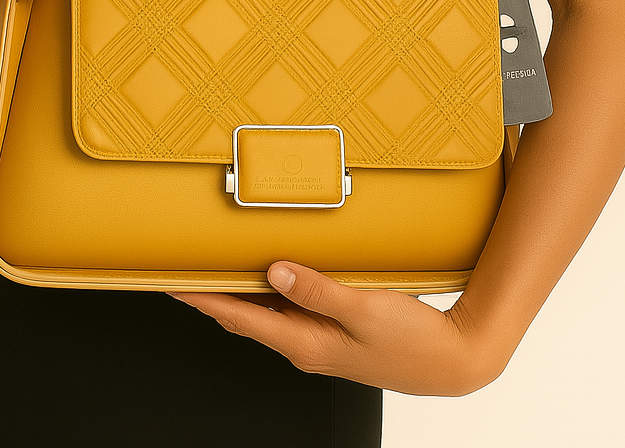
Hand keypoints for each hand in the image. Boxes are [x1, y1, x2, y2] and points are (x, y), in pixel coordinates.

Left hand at [170, 263, 504, 396]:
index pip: (240, 318)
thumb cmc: (412, 340)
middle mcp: (305, 345)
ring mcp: (318, 341)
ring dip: (239, 292)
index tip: (173, 283)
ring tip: (215, 263)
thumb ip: (318, 290)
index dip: (203, 299)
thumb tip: (275, 271)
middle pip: (245, 317)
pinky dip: (270, 292)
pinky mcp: (332, 334)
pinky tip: (271, 272)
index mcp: (305, 342)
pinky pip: (289, 310)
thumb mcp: (364, 309)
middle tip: (183, 267)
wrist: (451, 360)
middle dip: (211, 294)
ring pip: (265, 314)